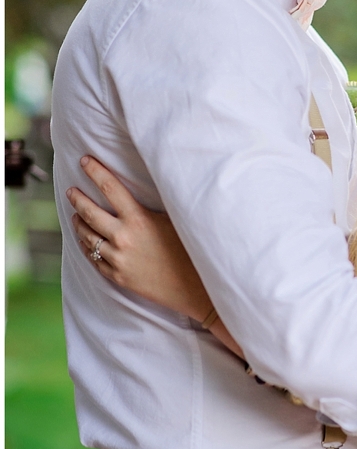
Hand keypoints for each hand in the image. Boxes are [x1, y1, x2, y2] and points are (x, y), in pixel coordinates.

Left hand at [67, 156, 210, 320]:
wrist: (194, 287)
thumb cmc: (190, 250)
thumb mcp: (173, 220)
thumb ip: (151, 208)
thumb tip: (140, 190)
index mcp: (138, 220)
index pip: (109, 188)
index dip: (95, 171)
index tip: (85, 161)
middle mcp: (123, 238)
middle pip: (90, 213)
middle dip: (77, 199)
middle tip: (71, 191)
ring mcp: (118, 259)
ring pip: (87, 237)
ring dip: (79, 223)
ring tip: (75, 214)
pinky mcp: (118, 276)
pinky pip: (94, 259)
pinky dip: (86, 246)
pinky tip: (85, 240)